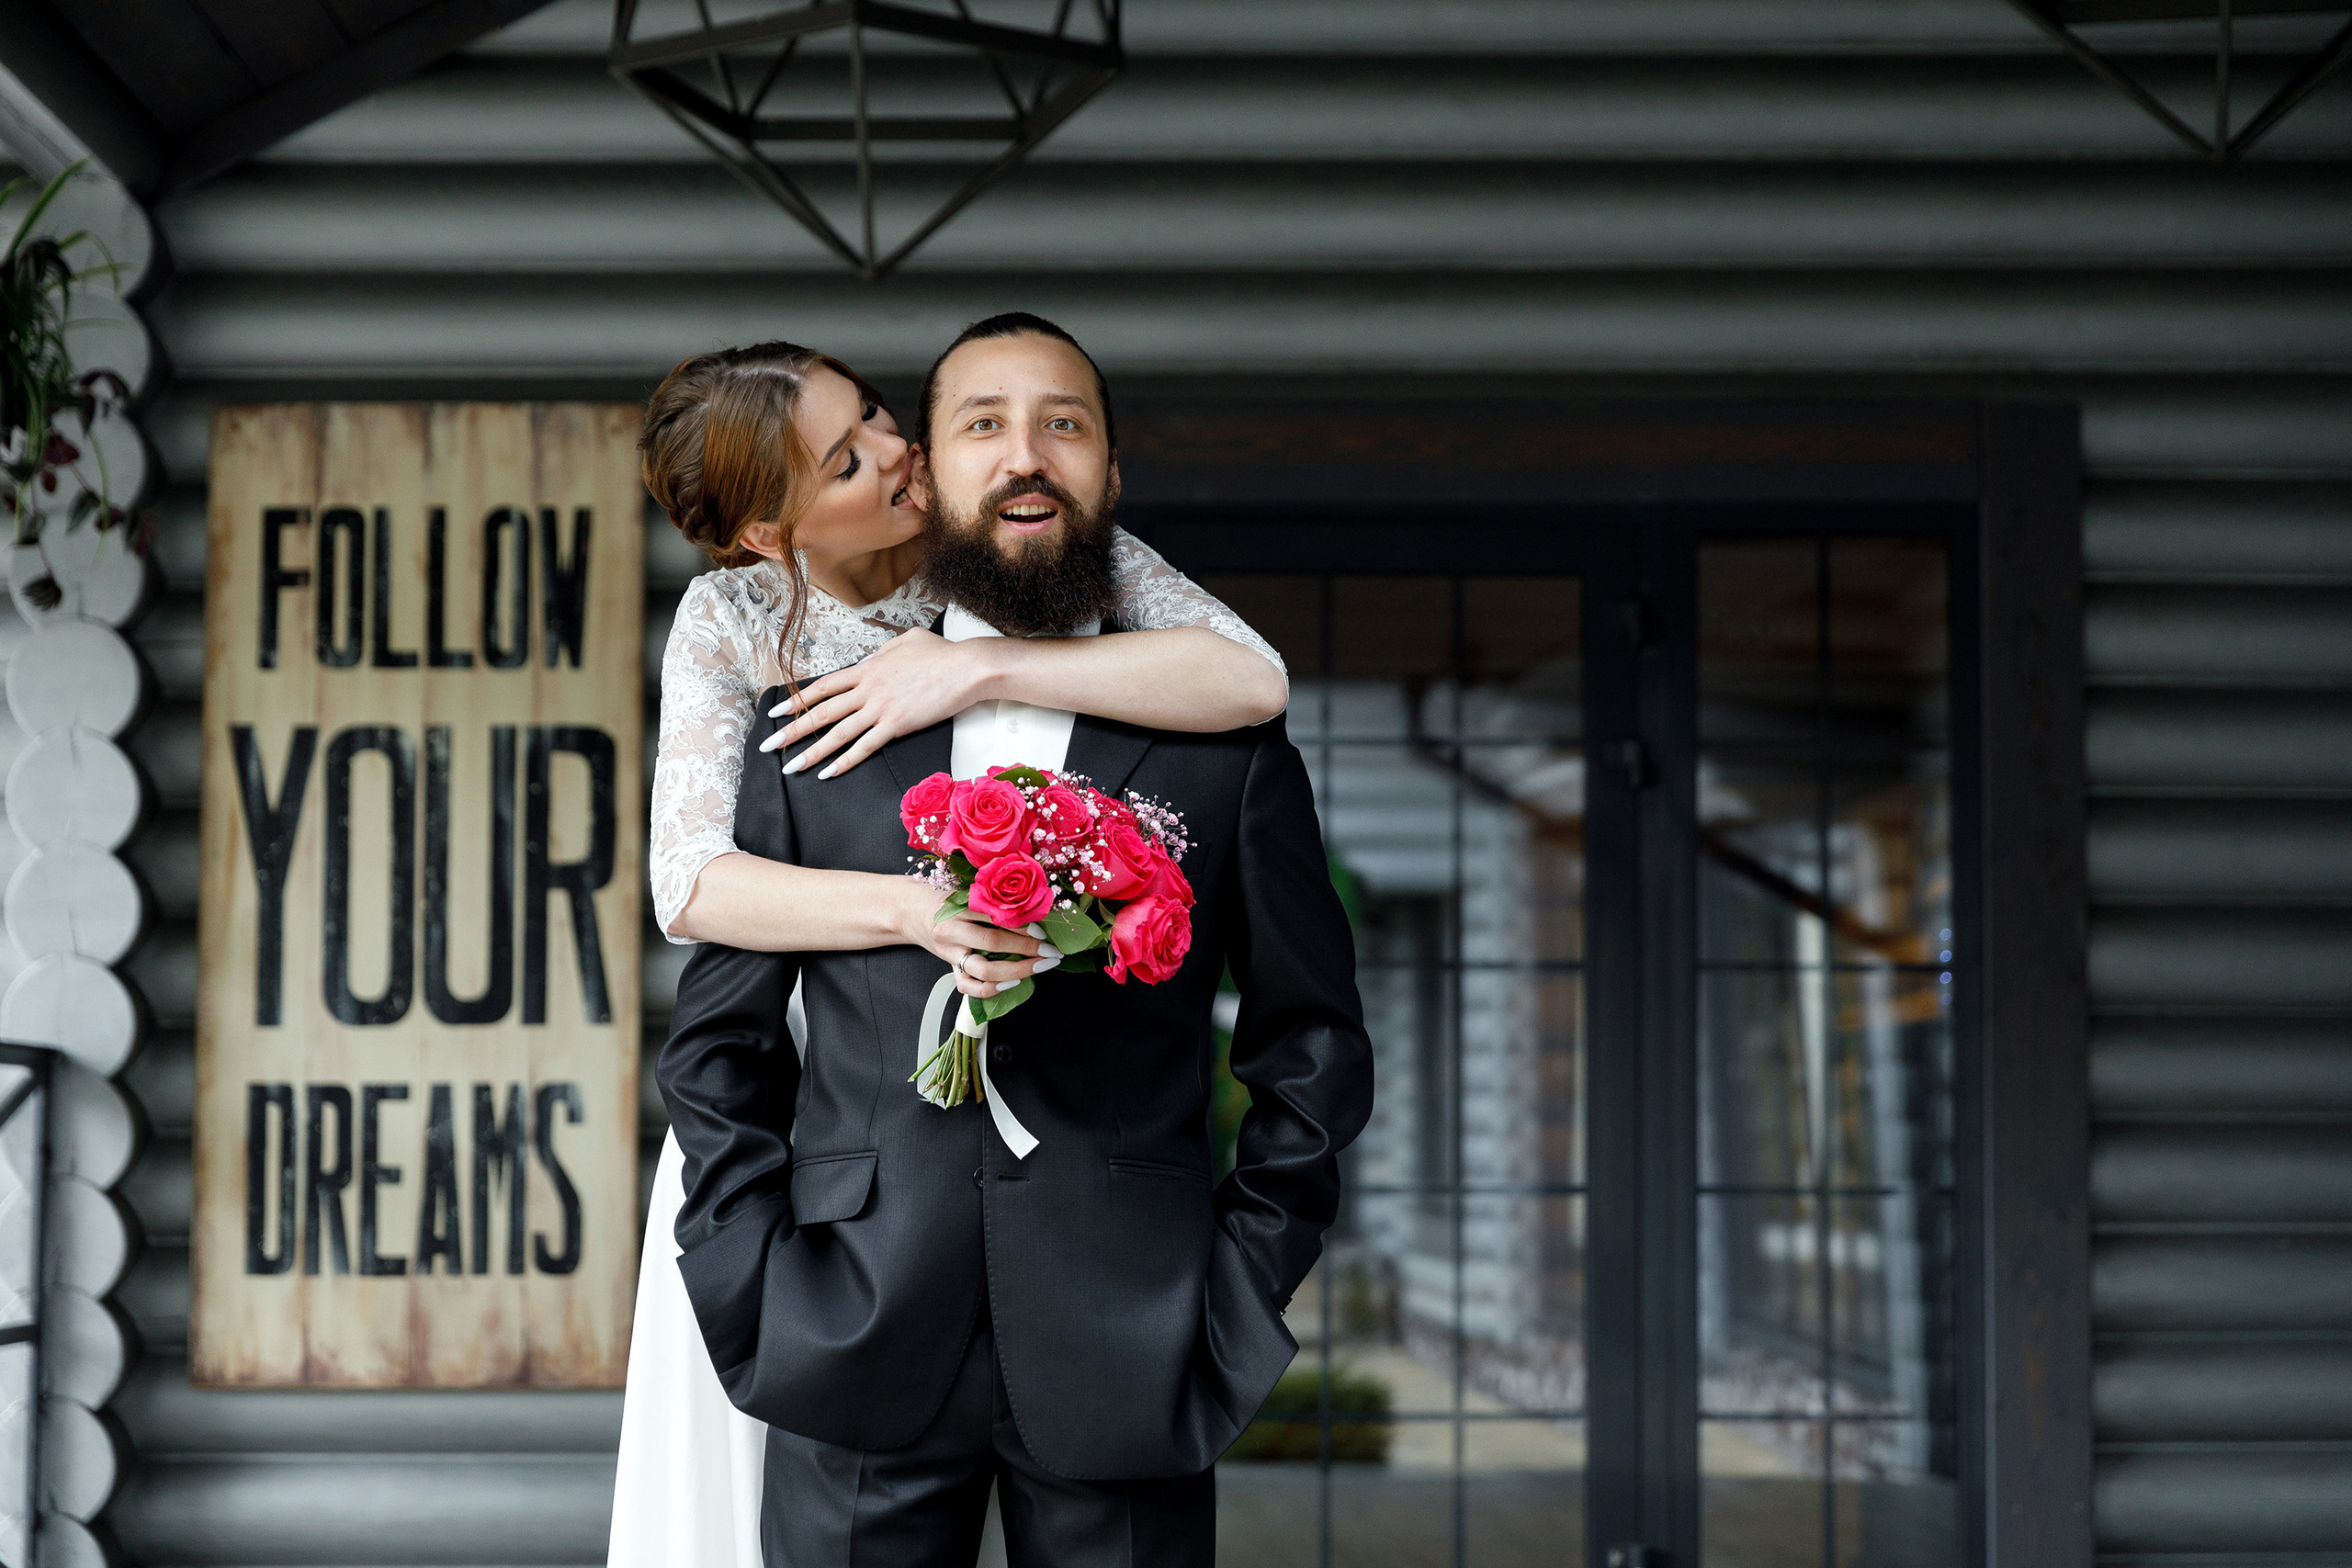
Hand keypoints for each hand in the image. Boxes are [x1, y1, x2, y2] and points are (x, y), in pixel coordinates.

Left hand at [758, 629, 993, 779]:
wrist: (967, 667)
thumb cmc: (943, 653)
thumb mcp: (907, 640)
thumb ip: (883, 651)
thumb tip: (870, 660)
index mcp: (868, 668)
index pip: (823, 686)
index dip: (798, 700)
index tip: (777, 712)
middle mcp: (867, 688)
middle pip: (822, 711)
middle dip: (792, 730)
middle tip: (768, 745)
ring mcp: (880, 708)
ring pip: (837, 733)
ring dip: (811, 752)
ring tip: (790, 767)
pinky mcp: (897, 725)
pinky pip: (864, 747)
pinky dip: (844, 762)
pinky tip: (828, 774)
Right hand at [894, 880, 1062, 997]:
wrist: (909, 910)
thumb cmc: (943, 897)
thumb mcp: (965, 889)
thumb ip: (992, 897)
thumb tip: (1034, 908)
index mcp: (958, 906)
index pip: (996, 917)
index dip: (1023, 925)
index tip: (1044, 931)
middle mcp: (952, 931)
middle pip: (994, 943)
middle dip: (1029, 949)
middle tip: (1051, 952)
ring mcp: (950, 953)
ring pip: (985, 970)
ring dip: (1018, 971)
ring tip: (1040, 966)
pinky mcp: (949, 968)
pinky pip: (969, 987)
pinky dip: (992, 990)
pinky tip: (1012, 983)